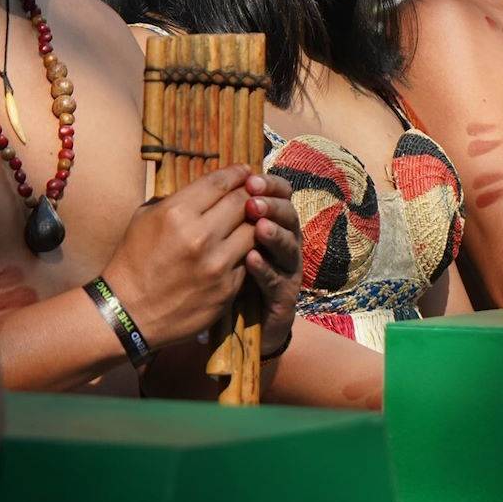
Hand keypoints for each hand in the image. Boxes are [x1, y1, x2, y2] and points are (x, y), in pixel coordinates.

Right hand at [102, 165, 257, 348]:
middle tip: (255, 191)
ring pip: (254, 231)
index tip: (244, 170)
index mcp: (177, 213)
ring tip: (253, 219)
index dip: (237, 172)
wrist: (128, 313)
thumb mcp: (145, 218)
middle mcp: (200, 236)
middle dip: (251, 193)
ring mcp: (217, 264)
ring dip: (255, 223)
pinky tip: (243, 248)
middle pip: (243, 202)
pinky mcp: (227, 289)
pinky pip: (249, 261)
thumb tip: (208, 187)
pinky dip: (248, 252)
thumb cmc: (133, 261)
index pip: (220, 182)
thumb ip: (177, 199)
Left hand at [239, 172, 301, 357]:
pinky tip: (252, 260)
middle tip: (254, 201)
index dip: (269, 185)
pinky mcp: (284, 297)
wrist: (244, 323)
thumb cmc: (230, 274)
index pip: (280, 195)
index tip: (249, 178)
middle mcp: (285, 243)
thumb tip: (213, 182)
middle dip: (272, 205)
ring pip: (289, 246)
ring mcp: (288, 270)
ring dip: (275, 234)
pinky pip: (277, 280)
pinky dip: (266, 269)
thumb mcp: (224, 239)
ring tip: (260, 226)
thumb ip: (224, 214)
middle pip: (289, 216)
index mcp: (273, 223)